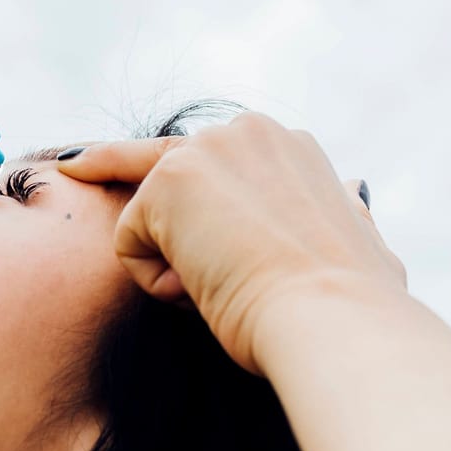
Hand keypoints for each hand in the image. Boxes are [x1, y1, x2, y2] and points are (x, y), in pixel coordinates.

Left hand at [56, 113, 405, 374]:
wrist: (332, 318)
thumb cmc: (352, 304)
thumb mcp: (362, 245)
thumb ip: (343, 213)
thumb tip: (353, 192)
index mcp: (293, 147)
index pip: (209, 160)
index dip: (171, 188)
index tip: (88, 166)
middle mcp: (249, 131)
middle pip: (160, 173)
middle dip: (168, 233)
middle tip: (197, 273)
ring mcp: (208, 149)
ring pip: (150, 218)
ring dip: (176, 267)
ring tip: (223, 292)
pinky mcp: (171, 180)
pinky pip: (130, 243)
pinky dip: (156, 282)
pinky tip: (201, 291)